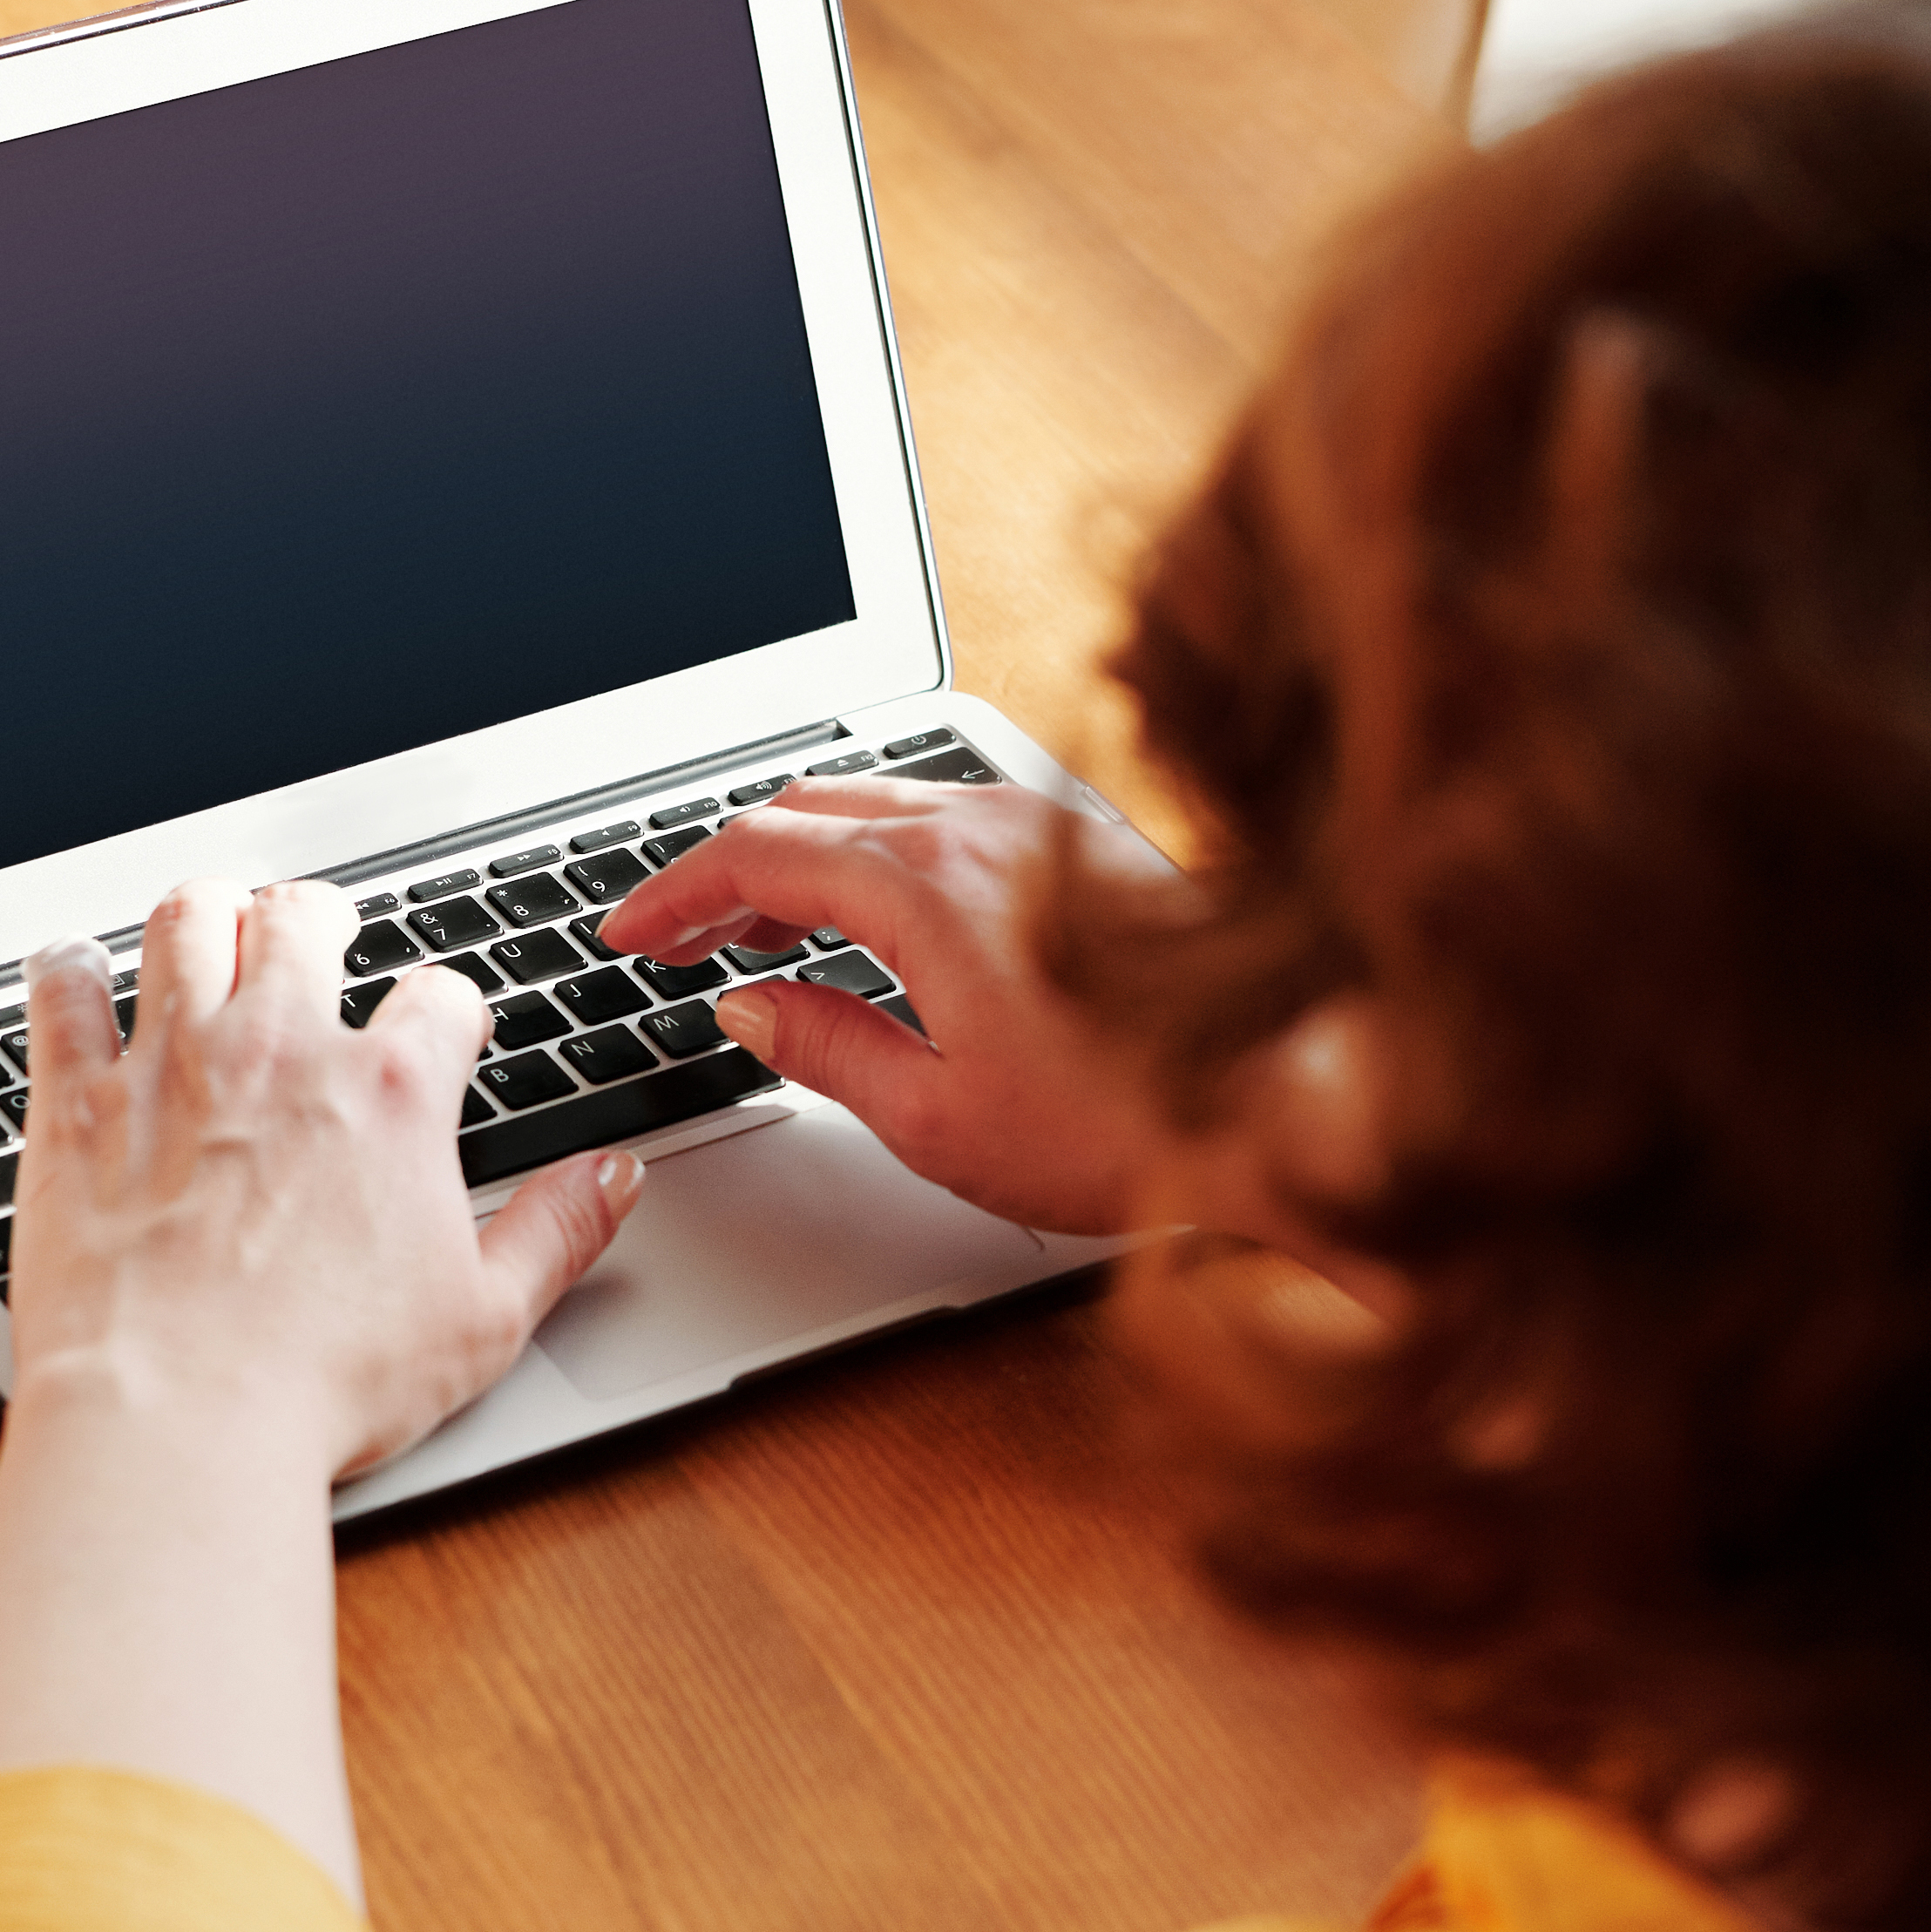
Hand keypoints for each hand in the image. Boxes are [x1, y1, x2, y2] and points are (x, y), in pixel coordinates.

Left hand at [11, 880, 638, 1487]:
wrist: (178, 1417)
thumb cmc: (324, 1381)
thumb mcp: (484, 1318)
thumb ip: (558, 1233)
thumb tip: (612, 1178)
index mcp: (393, 1093)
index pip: (440, 995)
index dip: (449, 1008)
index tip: (441, 1029)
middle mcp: (280, 1049)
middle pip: (302, 919)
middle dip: (317, 916)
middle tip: (318, 932)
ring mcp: (171, 1064)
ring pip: (186, 921)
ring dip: (204, 912)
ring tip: (211, 922)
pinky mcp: (77, 1102)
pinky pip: (61, 992)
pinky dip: (67, 970)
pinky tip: (73, 971)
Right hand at [594, 779, 1177, 1234]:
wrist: (1301, 1106)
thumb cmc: (1136, 1125)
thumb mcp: (939, 1115)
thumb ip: (826, 1047)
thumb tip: (749, 1007)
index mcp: (927, 887)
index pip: (757, 854)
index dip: (673, 893)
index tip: (629, 933)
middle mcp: (982, 829)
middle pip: (808, 811)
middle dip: (726, 871)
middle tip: (678, 938)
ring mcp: (1042, 826)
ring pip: (880, 807)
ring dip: (804, 857)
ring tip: (762, 931)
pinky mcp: (1086, 847)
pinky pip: (948, 818)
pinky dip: (879, 854)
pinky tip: (879, 917)